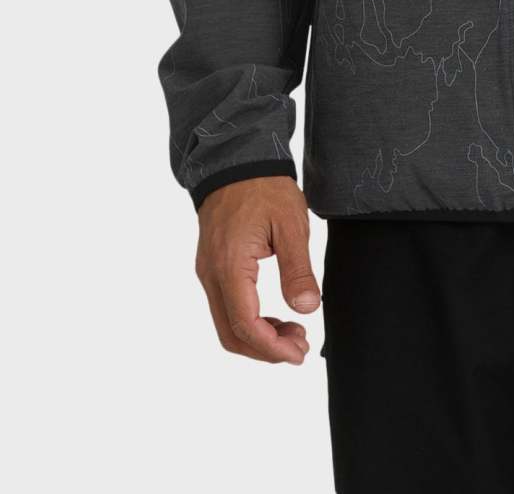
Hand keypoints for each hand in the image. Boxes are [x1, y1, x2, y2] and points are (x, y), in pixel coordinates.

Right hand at [194, 176, 320, 362]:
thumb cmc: (265, 187)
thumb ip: (297, 269)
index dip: (272, 348)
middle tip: (300, 348)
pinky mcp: (211, 267)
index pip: (245, 325)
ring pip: (226, 324)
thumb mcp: (290, 224)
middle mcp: (211, 274)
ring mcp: (207, 272)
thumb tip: (306, 310)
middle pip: (231, 334)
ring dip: (257, 338)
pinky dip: (248, 322)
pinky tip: (274, 318)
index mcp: (230, 266)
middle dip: (265, 350)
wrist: (236, 160)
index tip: (298, 354)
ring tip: (293, 334)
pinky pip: (224, 307)